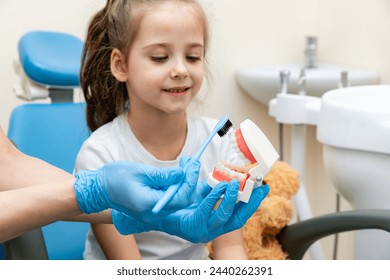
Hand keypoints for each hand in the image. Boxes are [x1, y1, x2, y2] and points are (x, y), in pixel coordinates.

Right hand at [73, 158, 199, 216]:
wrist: (99, 189)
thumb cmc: (116, 177)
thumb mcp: (141, 171)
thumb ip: (163, 175)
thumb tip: (182, 174)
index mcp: (148, 204)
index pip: (180, 197)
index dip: (190, 181)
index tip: (192, 164)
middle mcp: (152, 213)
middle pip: (181, 201)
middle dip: (189, 182)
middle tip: (190, 163)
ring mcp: (151, 214)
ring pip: (177, 201)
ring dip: (184, 184)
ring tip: (185, 166)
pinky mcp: (151, 209)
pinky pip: (169, 201)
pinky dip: (175, 188)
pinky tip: (176, 175)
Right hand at [113, 179, 269, 241]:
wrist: (104, 189)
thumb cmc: (116, 182)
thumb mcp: (138, 177)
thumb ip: (165, 178)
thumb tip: (189, 173)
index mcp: (159, 215)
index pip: (193, 212)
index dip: (211, 198)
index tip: (223, 182)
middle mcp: (170, 219)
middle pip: (212, 222)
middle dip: (237, 208)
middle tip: (258, 191)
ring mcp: (176, 215)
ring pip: (213, 219)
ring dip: (236, 206)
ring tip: (257, 190)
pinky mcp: (179, 208)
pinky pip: (206, 209)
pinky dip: (223, 201)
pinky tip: (236, 187)